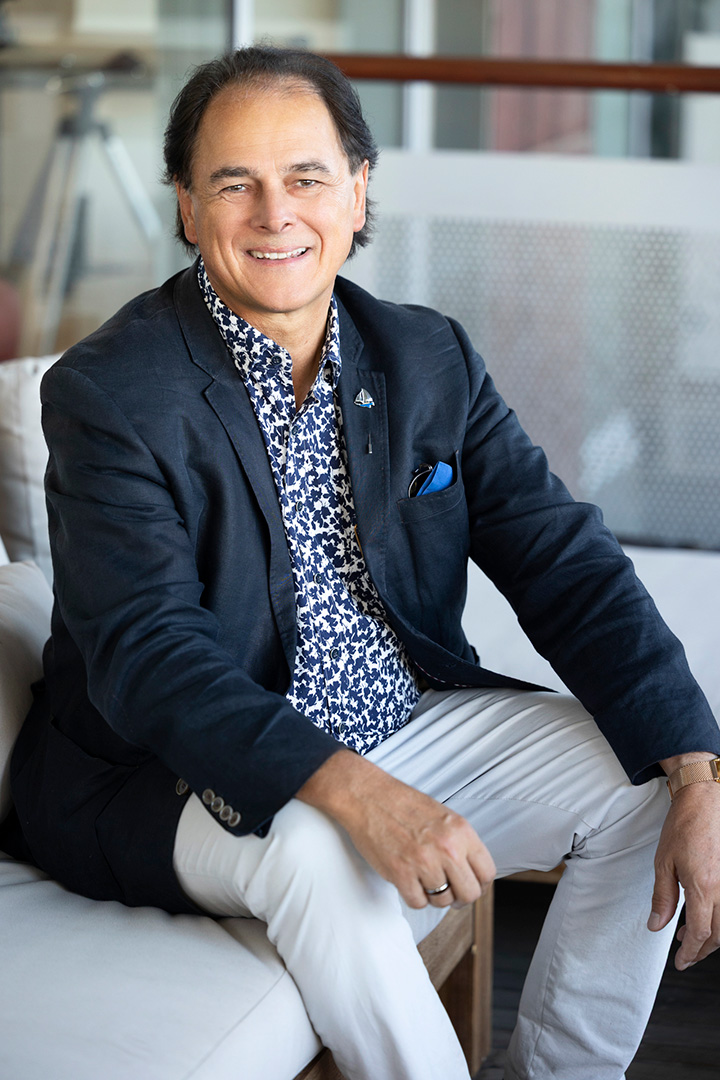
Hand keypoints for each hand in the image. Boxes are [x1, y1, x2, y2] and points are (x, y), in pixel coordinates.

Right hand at [296, 749, 495, 908]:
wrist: (368, 796)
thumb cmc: (404, 804)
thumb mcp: (444, 816)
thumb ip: (460, 843)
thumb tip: (472, 871)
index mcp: (461, 831)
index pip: (486, 873)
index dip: (480, 884)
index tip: (471, 885)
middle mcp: (446, 848)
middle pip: (469, 894)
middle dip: (460, 897)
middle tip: (449, 891)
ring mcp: (423, 862)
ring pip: (442, 901)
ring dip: (434, 895)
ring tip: (423, 878)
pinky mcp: (400, 873)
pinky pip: (418, 902)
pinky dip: (414, 896)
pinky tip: (409, 880)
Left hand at [649, 757, 719, 969]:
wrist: (705, 799)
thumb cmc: (684, 825)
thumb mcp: (664, 862)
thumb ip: (663, 897)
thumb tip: (656, 925)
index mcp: (704, 887)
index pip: (701, 934)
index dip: (690, 953)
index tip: (680, 962)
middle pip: (719, 935)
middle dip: (702, 950)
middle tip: (685, 953)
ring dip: (711, 936)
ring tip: (689, 935)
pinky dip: (718, 918)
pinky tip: (703, 914)